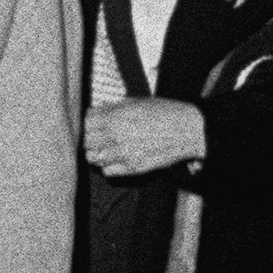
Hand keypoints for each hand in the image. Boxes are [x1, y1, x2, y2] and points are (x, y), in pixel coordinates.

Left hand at [82, 95, 204, 177]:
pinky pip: (107, 171)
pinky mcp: (134, 168)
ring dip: (96, 152)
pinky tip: (116, 158)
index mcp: (114, 117)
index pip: (83, 122)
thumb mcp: (135, 102)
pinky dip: (108, 166)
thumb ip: (112, 108)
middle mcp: (115, 136)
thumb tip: (97, 111)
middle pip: (85, 140)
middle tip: (98, 135)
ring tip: (106, 147)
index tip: (93, 121)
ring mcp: (123, 154)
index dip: (87, 121)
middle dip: (90, 137)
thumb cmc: (165, 112)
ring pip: (92, 157)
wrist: (189, 130)